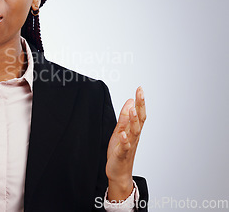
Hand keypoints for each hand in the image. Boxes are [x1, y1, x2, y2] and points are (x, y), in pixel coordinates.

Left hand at [106, 86, 145, 200]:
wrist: (119, 172)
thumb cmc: (120, 151)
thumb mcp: (120, 130)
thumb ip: (124, 117)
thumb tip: (130, 102)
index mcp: (133, 130)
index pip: (139, 113)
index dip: (140, 101)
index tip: (140, 89)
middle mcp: (134, 136)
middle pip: (140, 119)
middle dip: (141, 105)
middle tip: (140, 93)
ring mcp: (129, 145)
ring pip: (134, 131)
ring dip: (134, 120)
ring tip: (133, 109)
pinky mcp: (122, 154)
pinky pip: (125, 146)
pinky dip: (125, 140)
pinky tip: (123, 134)